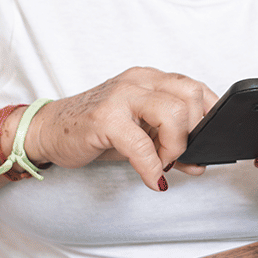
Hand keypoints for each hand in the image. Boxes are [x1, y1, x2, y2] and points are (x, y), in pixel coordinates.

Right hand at [22, 67, 216, 191]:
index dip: (209, 115)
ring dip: (175, 147)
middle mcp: (137, 81)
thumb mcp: (140, 135)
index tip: (209, 139)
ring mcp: (120, 96)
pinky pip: (141, 145)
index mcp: (149, 78)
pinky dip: (152, 167)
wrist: (48, 131)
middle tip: (177, 155)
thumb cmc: (95, 130)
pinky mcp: (104, 119)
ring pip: (172, 113)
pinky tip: (151, 178)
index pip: (196, 87)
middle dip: (193, 133)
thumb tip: (200, 163)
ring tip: (161, 163)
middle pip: (191, 96)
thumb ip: (170, 144)